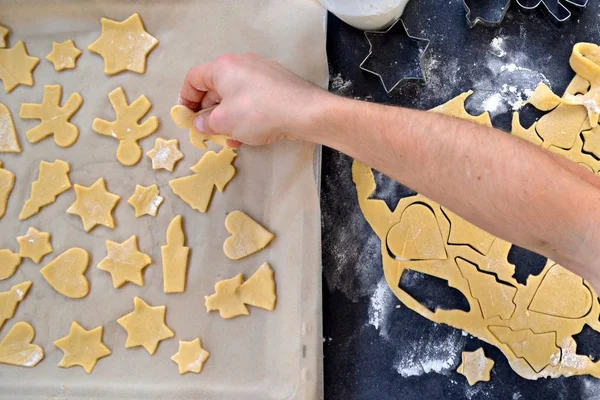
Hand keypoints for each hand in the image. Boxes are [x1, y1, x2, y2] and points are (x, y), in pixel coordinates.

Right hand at [180, 53, 325, 145]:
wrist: (304, 112)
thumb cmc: (258, 113)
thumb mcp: (224, 122)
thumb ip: (206, 122)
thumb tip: (200, 123)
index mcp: (223, 67)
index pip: (194, 78)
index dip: (186, 99)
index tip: (186, 117)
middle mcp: (241, 63)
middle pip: (215, 87)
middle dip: (209, 111)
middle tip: (207, 131)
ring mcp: (262, 72)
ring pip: (235, 95)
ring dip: (228, 118)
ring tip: (230, 138)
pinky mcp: (277, 84)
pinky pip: (253, 99)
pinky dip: (246, 115)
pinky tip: (249, 135)